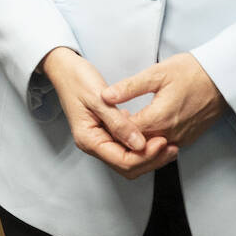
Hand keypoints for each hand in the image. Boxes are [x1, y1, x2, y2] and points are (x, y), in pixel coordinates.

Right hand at [41, 47, 176, 179]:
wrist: (64, 69)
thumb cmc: (77, 79)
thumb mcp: (99, 98)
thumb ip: (119, 123)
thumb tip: (139, 144)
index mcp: (89, 139)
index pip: (121, 160)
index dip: (145, 156)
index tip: (163, 141)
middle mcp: (94, 144)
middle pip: (127, 166)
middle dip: (150, 160)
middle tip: (171, 147)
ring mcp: (100, 140)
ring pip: (128, 160)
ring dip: (148, 155)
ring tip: (168, 144)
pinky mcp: (106, 133)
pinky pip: (126, 147)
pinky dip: (142, 146)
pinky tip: (155, 136)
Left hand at [103, 52, 227, 149]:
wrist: (223, 78)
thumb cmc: (192, 72)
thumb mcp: (157, 73)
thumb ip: (129, 88)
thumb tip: (105, 96)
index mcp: (159, 119)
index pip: (126, 135)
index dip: (112, 128)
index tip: (105, 117)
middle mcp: (170, 134)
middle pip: (138, 146)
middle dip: (122, 137)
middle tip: (111, 122)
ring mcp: (181, 138)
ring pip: (151, 149)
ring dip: (136, 140)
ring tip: (125, 123)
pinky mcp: (188, 138)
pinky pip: (164, 145)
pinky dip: (151, 140)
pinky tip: (143, 126)